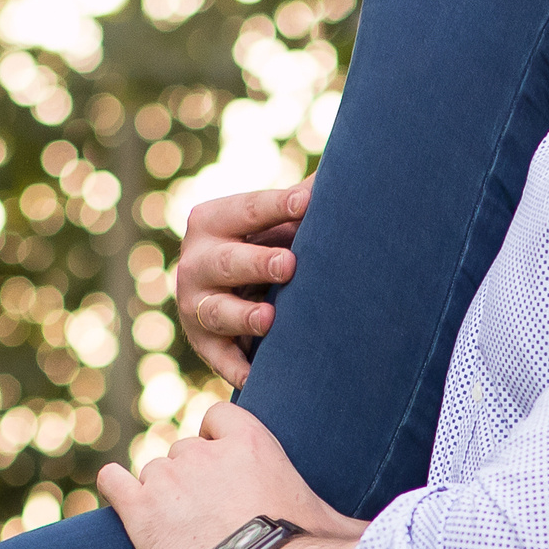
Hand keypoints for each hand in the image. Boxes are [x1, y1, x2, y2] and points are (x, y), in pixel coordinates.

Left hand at [97, 401, 348, 548]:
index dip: (216, 438)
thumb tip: (411, 520)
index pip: (218, 416)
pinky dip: (116, 489)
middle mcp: (203, 451)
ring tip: (178, 526)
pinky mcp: (137, 509)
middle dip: (190, 476)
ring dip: (161, 494)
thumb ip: (354, 513)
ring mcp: (166, 478)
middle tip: (206, 512)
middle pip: (183, 450)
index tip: (223, 463)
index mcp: (251, 442)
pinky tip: (123, 501)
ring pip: (152, 472)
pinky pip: (113, 482)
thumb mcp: (338, 521)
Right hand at [176, 178, 312, 388]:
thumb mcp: (279, 223)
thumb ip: (302, 201)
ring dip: (243, 316)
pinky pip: (221, 359)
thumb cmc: (268, 247)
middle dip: (256, 263)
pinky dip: (237, 369)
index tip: (307, 203)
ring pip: (216, 311)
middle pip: (225, 261)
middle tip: (290, 264)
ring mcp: (197, 304)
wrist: (234, 296)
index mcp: (213, 222)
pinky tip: (256, 378)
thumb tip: (351, 171)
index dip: (274, 207)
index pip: (245, 211)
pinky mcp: (205, 345)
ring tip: (271, 319)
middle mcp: (197, 261)